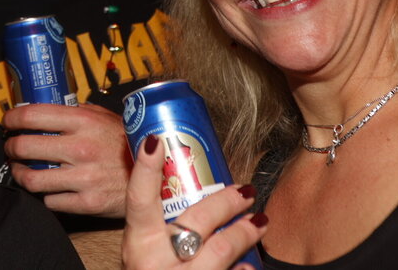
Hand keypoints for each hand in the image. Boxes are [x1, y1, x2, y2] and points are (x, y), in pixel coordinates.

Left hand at [4, 103, 130, 217]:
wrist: (158, 177)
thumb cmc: (129, 145)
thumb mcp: (107, 118)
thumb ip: (79, 112)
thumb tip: (50, 108)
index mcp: (84, 122)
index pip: (32, 115)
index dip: (12, 118)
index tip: (7, 121)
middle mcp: (81, 148)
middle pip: (25, 146)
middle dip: (11, 147)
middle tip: (11, 147)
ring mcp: (84, 177)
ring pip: (31, 178)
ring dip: (20, 173)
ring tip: (20, 170)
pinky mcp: (87, 203)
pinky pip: (50, 200)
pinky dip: (45, 195)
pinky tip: (47, 188)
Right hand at [123, 135, 265, 269]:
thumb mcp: (142, 255)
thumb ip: (154, 230)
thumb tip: (169, 177)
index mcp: (137, 246)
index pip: (138, 201)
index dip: (146, 169)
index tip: (156, 141)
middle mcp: (155, 264)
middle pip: (196, 221)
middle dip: (226, 201)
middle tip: (245, 190)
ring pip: (221, 250)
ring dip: (245, 232)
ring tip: (260, 221)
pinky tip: (248, 266)